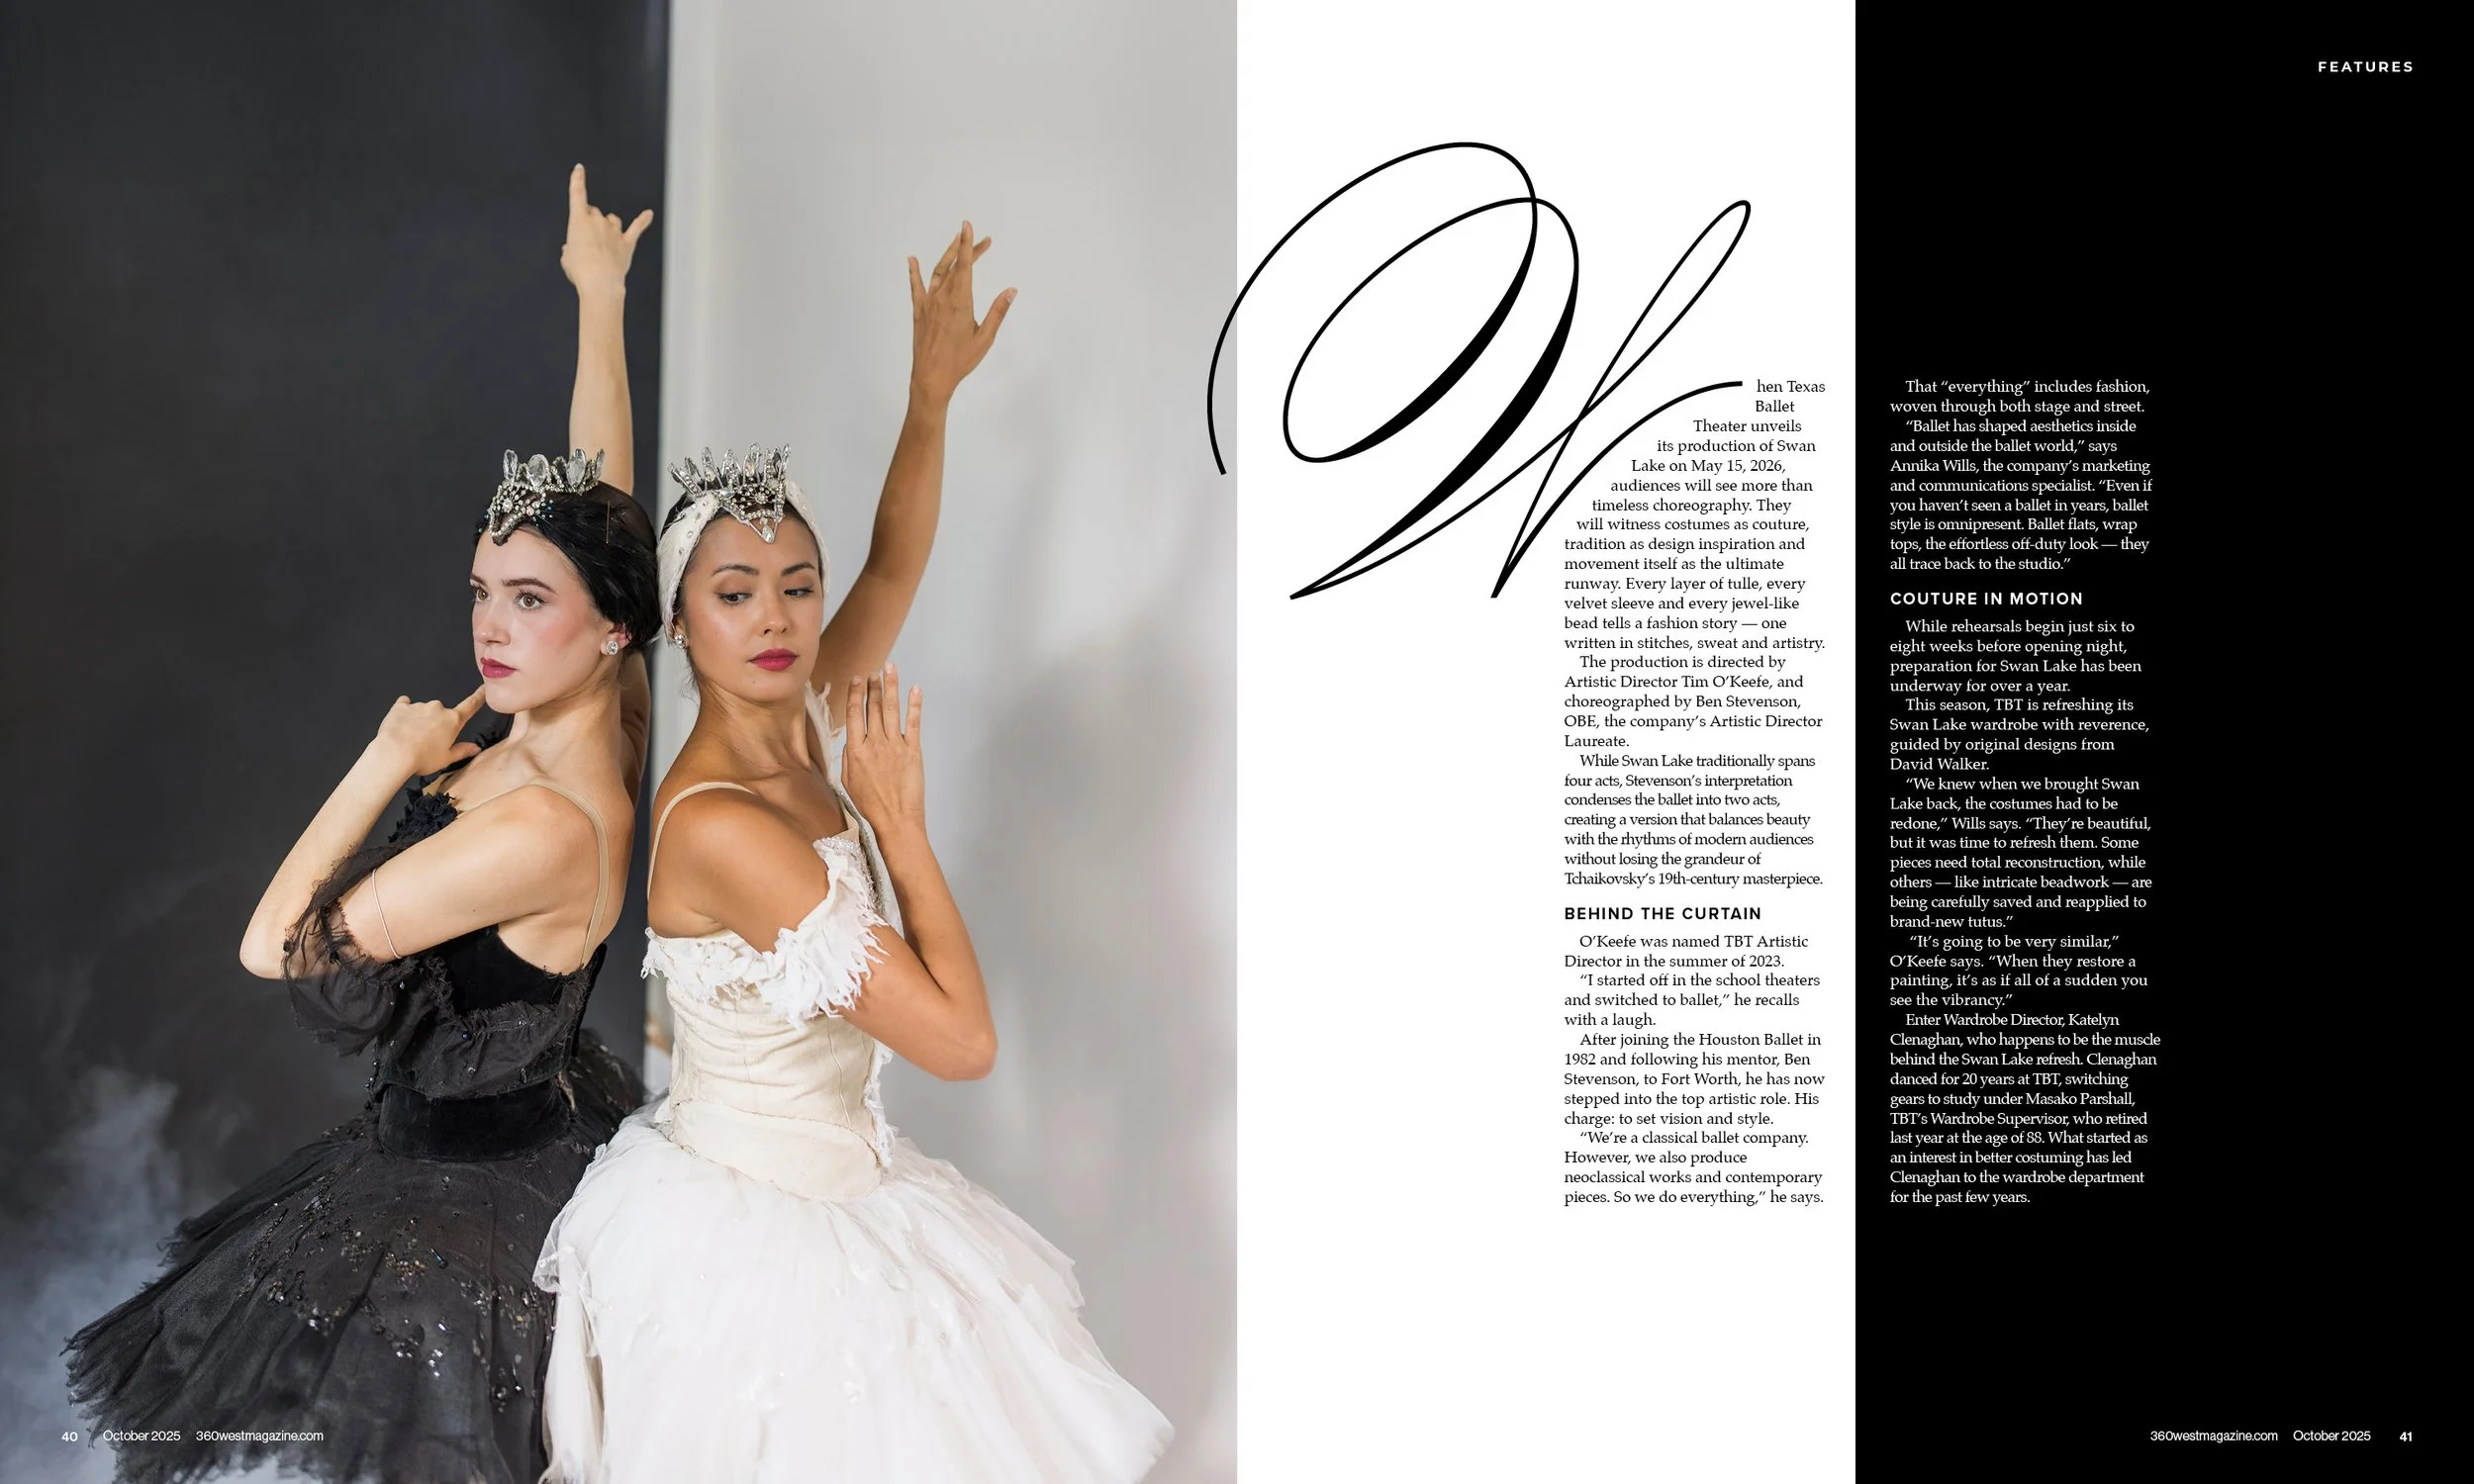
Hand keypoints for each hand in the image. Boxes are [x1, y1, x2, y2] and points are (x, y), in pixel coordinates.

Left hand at [371, 686, 487, 777]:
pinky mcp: (400, 706)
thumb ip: (462, 751)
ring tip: (410, 738)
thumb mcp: (446, 759)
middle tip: (428, 740)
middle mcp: (438, 708)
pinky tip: (400, 723)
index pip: (470, 706)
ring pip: (423, 710)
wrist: (393, 753)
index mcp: (453, 721)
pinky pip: (405, 705)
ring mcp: (418, 705)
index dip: (478, 697)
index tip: (484, 688)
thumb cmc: (423, 758)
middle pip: (442, 713)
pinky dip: (404, 712)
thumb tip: (476, 748)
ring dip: (420, 720)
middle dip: (437, 722)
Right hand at [560, 164, 653, 299]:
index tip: (579, 169)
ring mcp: (614, 231)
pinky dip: (643, 220)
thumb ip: (571, 249)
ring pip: (612, 220)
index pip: (577, 194)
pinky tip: (648, 214)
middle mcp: (597, 220)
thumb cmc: (580, 270)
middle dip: (589, 224)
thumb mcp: (567, 259)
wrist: (600, 283)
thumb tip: (574, 249)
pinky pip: (637, 227)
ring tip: (603, 244)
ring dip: (607, 227)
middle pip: (593, 213)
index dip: (577, 180)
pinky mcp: (627, 243)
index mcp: (578, 220)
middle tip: (586, 244)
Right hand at [842, 664, 926, 834]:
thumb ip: (848, 758)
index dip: (856, 695)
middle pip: (873, 708)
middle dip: (874, 686)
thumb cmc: (869, 807)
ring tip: (891, 669)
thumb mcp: (848, 782)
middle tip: (875, 670)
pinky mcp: (913, 751)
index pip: (855, 715)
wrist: (895, 821)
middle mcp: (875, 744)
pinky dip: (915, 705)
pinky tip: (915, 690)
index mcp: (856, 751)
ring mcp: (895, 746)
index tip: (857, 679)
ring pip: (891, 710)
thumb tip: (851, 741)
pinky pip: (914, 723)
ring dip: (891, 687)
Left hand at [908, 221, 1014, 407]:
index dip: (967, 244)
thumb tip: (1011, 291)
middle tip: (983, 240)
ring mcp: (928, 303)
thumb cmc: (960, 361)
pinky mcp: (919, 311)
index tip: (968, 226)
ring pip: (938, 271)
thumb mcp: (985, 338)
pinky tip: (912, 260)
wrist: (931, 376)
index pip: (965, 265)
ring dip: (948, 255)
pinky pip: (917, 287)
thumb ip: (998, 312)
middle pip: (956, 265)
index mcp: (960, 301)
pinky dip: (914, 272)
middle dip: (967, 248)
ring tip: (956, 242)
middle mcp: (942, 297)